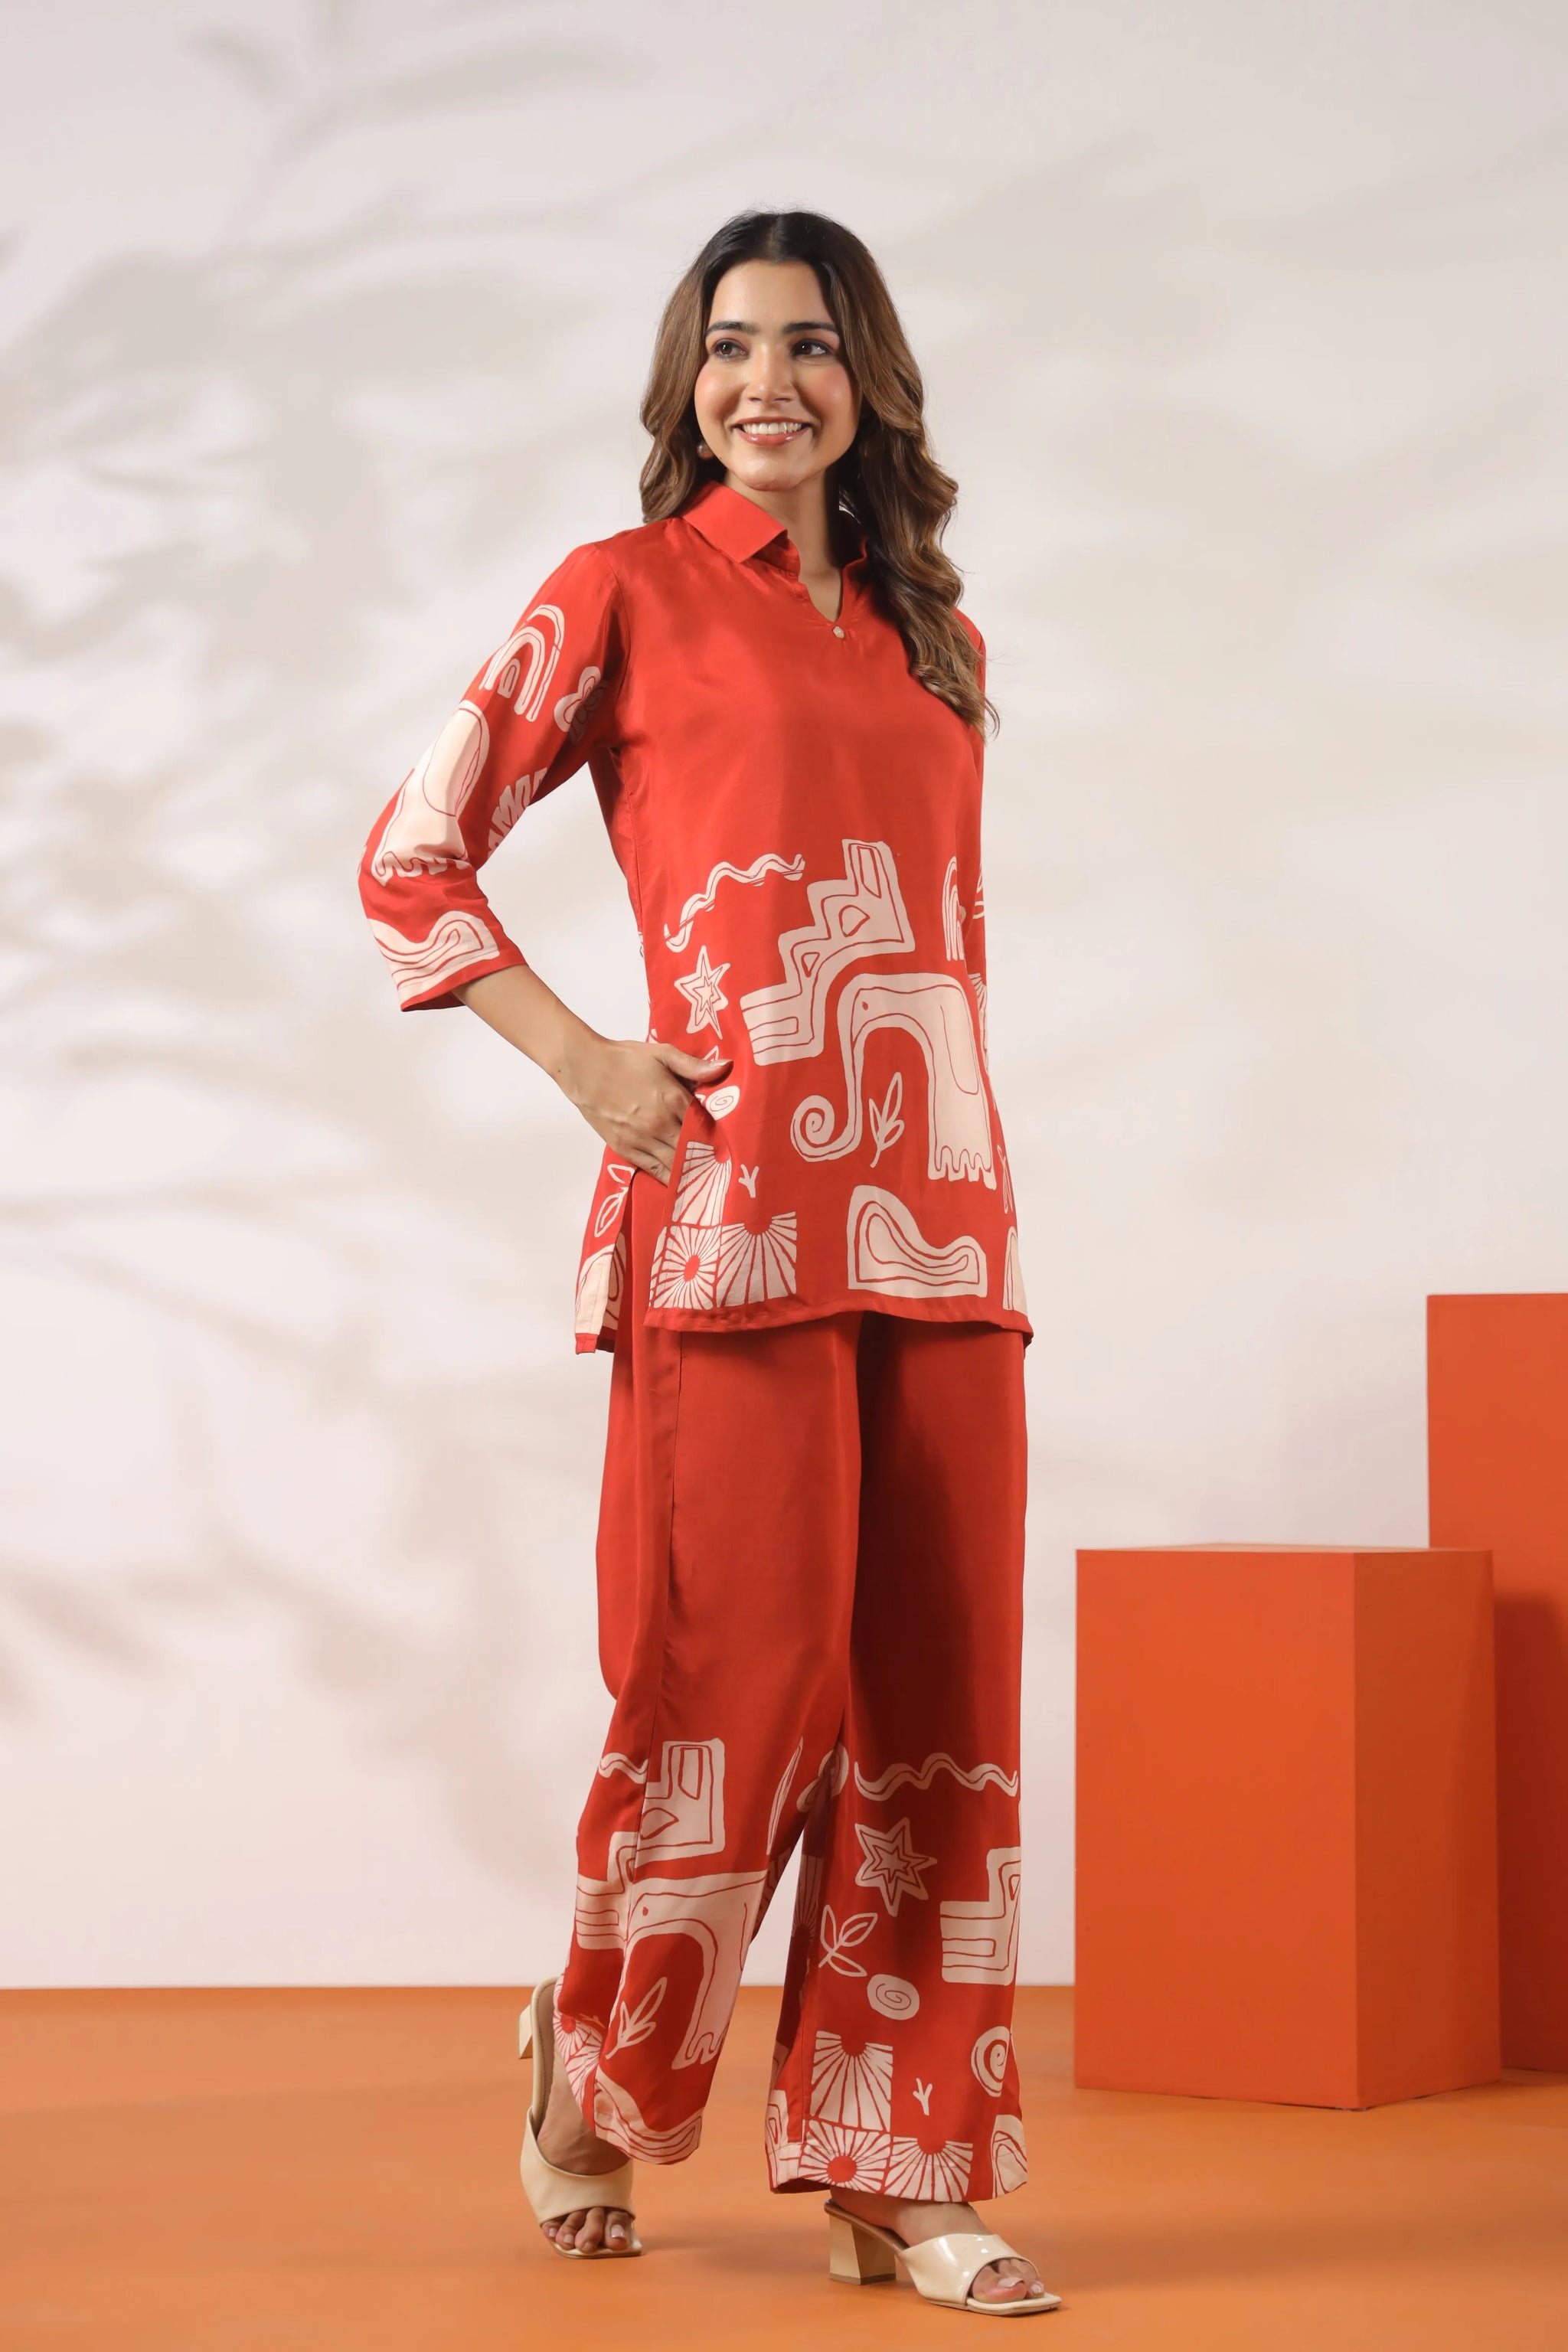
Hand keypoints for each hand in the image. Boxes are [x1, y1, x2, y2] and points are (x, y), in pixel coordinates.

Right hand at [562, 1037, 732, 1181]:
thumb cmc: (624, 1058)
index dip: (720, 1138)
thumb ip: (694, 1065)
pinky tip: (682, 1184)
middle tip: (727, 1171)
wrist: (583, 1068)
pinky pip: (654, 1170)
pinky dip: (669, 1178)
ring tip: (710, 1183)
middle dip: (710, 1160)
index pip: (706, 1126)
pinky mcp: (625, 1149)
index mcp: (672, 1099)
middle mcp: (659, 1123)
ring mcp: (641, 1139)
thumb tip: (726, 1067)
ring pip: (675, 1164)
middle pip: (693, 1150)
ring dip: (692, 1173)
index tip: (735, 1148)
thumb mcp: (662, 1053)